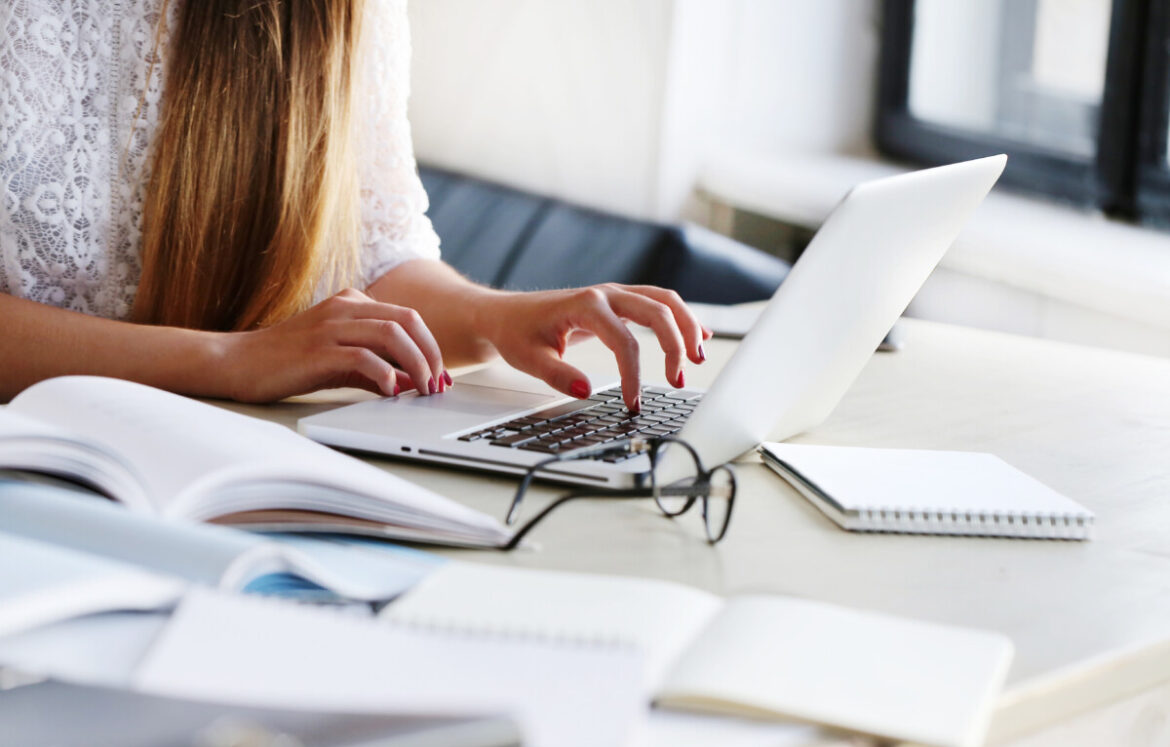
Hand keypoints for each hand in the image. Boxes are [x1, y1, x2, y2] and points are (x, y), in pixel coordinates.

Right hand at [221, 288, 449, 402]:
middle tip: (438, 383)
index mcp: (352, 303)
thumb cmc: (289, 362)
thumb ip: (376, 368)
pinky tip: (390, 391)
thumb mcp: (341, 362)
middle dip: (430, 353)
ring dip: (415, 363)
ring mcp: (331, 326)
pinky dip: (384, 373)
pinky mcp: (318, 349)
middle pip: (407, 320)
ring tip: (422, 389)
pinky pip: (363, 356)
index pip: (407, 316)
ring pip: (391, 334)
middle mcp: (344, 307)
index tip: (440, 374)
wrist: (238, 362)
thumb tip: (412, 384)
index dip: (430, 346)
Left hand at [472, 284, 711, 411]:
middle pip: (657, 311)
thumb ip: (558, 375)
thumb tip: (587, 390)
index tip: (632, 402)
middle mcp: (606, 294)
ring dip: (686, 326)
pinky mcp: (618, 301)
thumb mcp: (529, 360)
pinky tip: (699, 335)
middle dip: (675, 344)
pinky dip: (681, 317)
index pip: (624, 341)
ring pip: (664, 301)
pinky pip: (658, 303)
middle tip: (680, 378)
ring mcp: (614, 295)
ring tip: (699, 357)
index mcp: (585, 306)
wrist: (507, 314)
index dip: (633, 374)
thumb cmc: (517, 334)